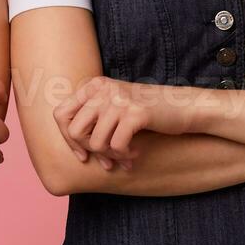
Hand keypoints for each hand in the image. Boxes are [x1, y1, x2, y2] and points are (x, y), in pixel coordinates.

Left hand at [53, 77, 187, 171]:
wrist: (184, 107)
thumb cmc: (147, 113)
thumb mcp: (114, 106)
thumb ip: (92, 117)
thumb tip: (70, 146)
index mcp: (94, 85)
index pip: (60, 115)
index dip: (68, 139)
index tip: (83, 155)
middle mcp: (103, 89)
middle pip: (74, 131)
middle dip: (90, 150)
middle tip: (108, 159)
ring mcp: (119, 99)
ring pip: (95, 142)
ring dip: (110, 156)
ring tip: (125, 157)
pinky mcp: (135, 113)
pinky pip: (116, 146)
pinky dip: (124, 156)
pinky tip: (135, 154)